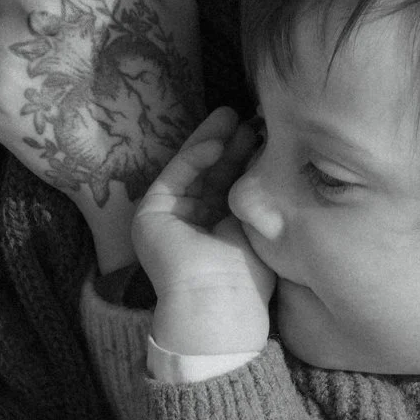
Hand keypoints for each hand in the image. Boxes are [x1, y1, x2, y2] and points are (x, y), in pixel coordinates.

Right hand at [134, 108, 273, 356]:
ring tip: (233, 117)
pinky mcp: (150, 216)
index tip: (261, 133)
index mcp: (217, 232)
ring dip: (212, 142)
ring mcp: (168, 220)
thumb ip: (255, 198)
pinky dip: (194, 157)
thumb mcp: (256, 226)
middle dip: (227, 145)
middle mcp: (191, 224)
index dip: (241, 158)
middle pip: (209, 174)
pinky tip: (217, 141)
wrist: (219, 302)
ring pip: (191, 171)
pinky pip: (174, 178)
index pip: (227, 186)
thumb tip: (270, 162)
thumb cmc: (247, 276)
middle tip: (247, 117)